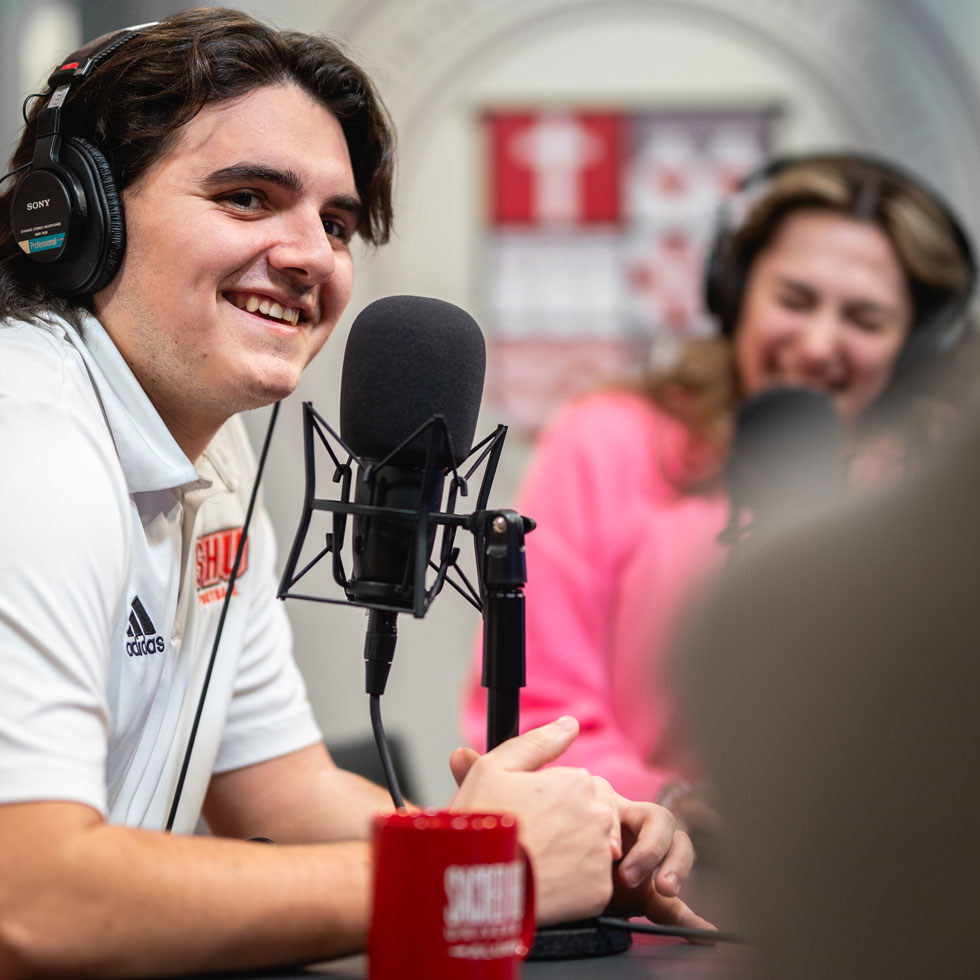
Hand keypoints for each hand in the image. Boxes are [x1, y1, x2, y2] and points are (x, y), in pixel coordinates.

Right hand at [447, 716, 713, 933]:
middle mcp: (598, 815)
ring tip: (535, 865)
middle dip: (561, 827)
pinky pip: (590, 884)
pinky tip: (545, 884)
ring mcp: (602, 855)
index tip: (523, 816)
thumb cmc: (482, 825)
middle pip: (583, 818)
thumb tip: (569, 725)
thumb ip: (537, 743)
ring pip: (589, 850)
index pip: (570, 788)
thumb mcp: (494, 769)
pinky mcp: (600, 892)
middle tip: (528, 841)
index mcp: (577, 782)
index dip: (543, 802)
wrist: (476, 887)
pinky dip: (572, 886)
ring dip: (569, 856)